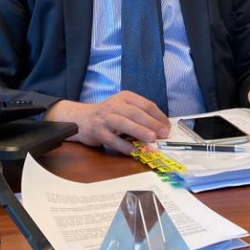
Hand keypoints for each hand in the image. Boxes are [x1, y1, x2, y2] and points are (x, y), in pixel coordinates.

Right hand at [44, 91, 170, 153]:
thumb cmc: (108, 115)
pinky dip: (124, 146)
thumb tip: (161, 128)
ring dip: (139, 131)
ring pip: (124, 124)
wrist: (81, 119)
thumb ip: (140, 115)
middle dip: (152, 123)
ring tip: (152, 139)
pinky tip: (134, 151)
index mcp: (125, 97)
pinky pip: (113, 140)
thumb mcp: (124, 108)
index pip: (146, 105)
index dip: (159, 116)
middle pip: (136, 113)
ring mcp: (105, 118)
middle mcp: (115, 105)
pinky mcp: (98, 131)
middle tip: (164, 134)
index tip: (168, 127)